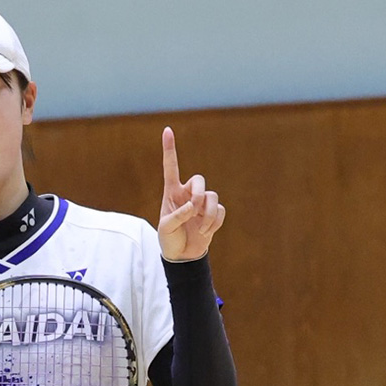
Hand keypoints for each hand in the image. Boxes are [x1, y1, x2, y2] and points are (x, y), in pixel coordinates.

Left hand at [158, 127, 225, 260]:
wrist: (182, 255)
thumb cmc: (169, 239)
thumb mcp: (166, 228)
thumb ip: (178, 216)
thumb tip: (194, 206)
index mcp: (171, 192)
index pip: (171, 167)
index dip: (170, 149)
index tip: (167, 130)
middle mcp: (187, 194)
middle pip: (199, 180)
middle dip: (199, 193)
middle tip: (194, 208)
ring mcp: (201, 204)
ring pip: (212, 197)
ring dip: (207, 213)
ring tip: (199, 228)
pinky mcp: (213, 214)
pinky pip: (219, 211)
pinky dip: (214, 223)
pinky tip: (205, 232)